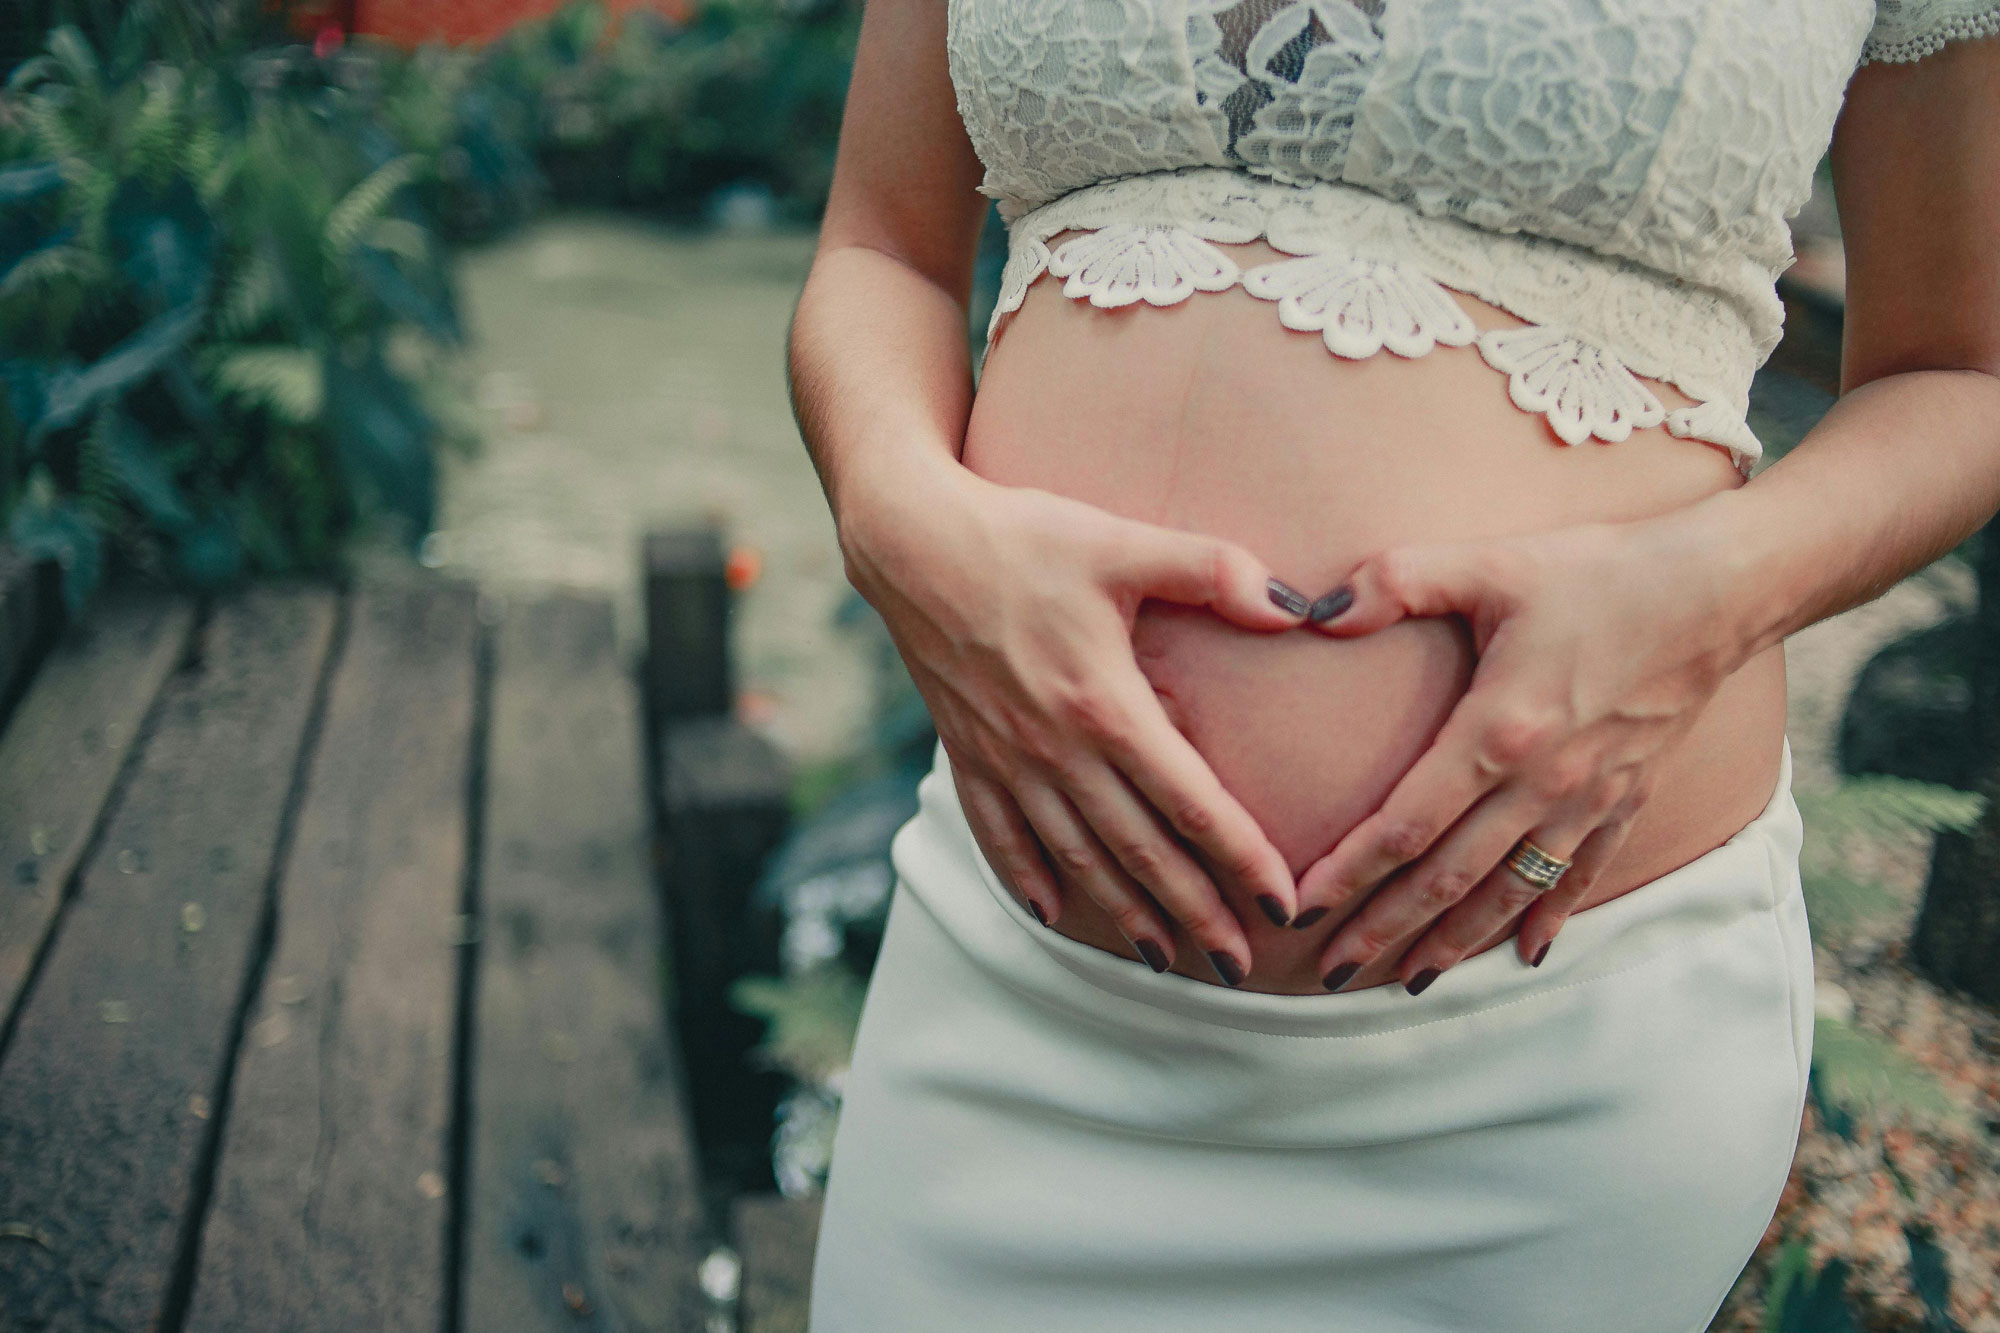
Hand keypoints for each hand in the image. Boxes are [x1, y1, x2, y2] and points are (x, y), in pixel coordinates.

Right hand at [839, 452, 1309, 982]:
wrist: (911, 542)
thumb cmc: (1024, 537)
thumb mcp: (1122, 542)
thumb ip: (1211, 571)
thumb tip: (1294, 608)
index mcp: (1104, 705)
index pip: (1189, 802)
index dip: (1241, 858)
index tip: (1283, 904)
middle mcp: (1056, 749)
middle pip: (1140, 851)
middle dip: (1195, 912)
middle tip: (1242, 966)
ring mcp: (1006, 759)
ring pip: (1076, 857)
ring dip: (1123, 914)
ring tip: (1166, 960)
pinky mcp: (967, 753)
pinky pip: (999, 834)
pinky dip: (1027, 878)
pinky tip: (1052, 913)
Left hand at [1292, 515, 1748, 993]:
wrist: (1720, 589)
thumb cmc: (1598, 572)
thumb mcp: (1490, 564)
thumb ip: (1396, 582)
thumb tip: (1312, 612)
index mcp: (1499, 731)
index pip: (1406, 823)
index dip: (1349, 871)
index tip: (1301, 909)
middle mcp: (1543, 784)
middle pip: (1447, 877)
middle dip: (1384, 928)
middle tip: (1331, 973)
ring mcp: (1589, 799)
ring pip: (1507, 891)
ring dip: (1454, 940)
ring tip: (1407, 980)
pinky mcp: (1627, 798)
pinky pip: (1579, 875)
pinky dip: (1547, 917)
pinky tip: (1524, 953)